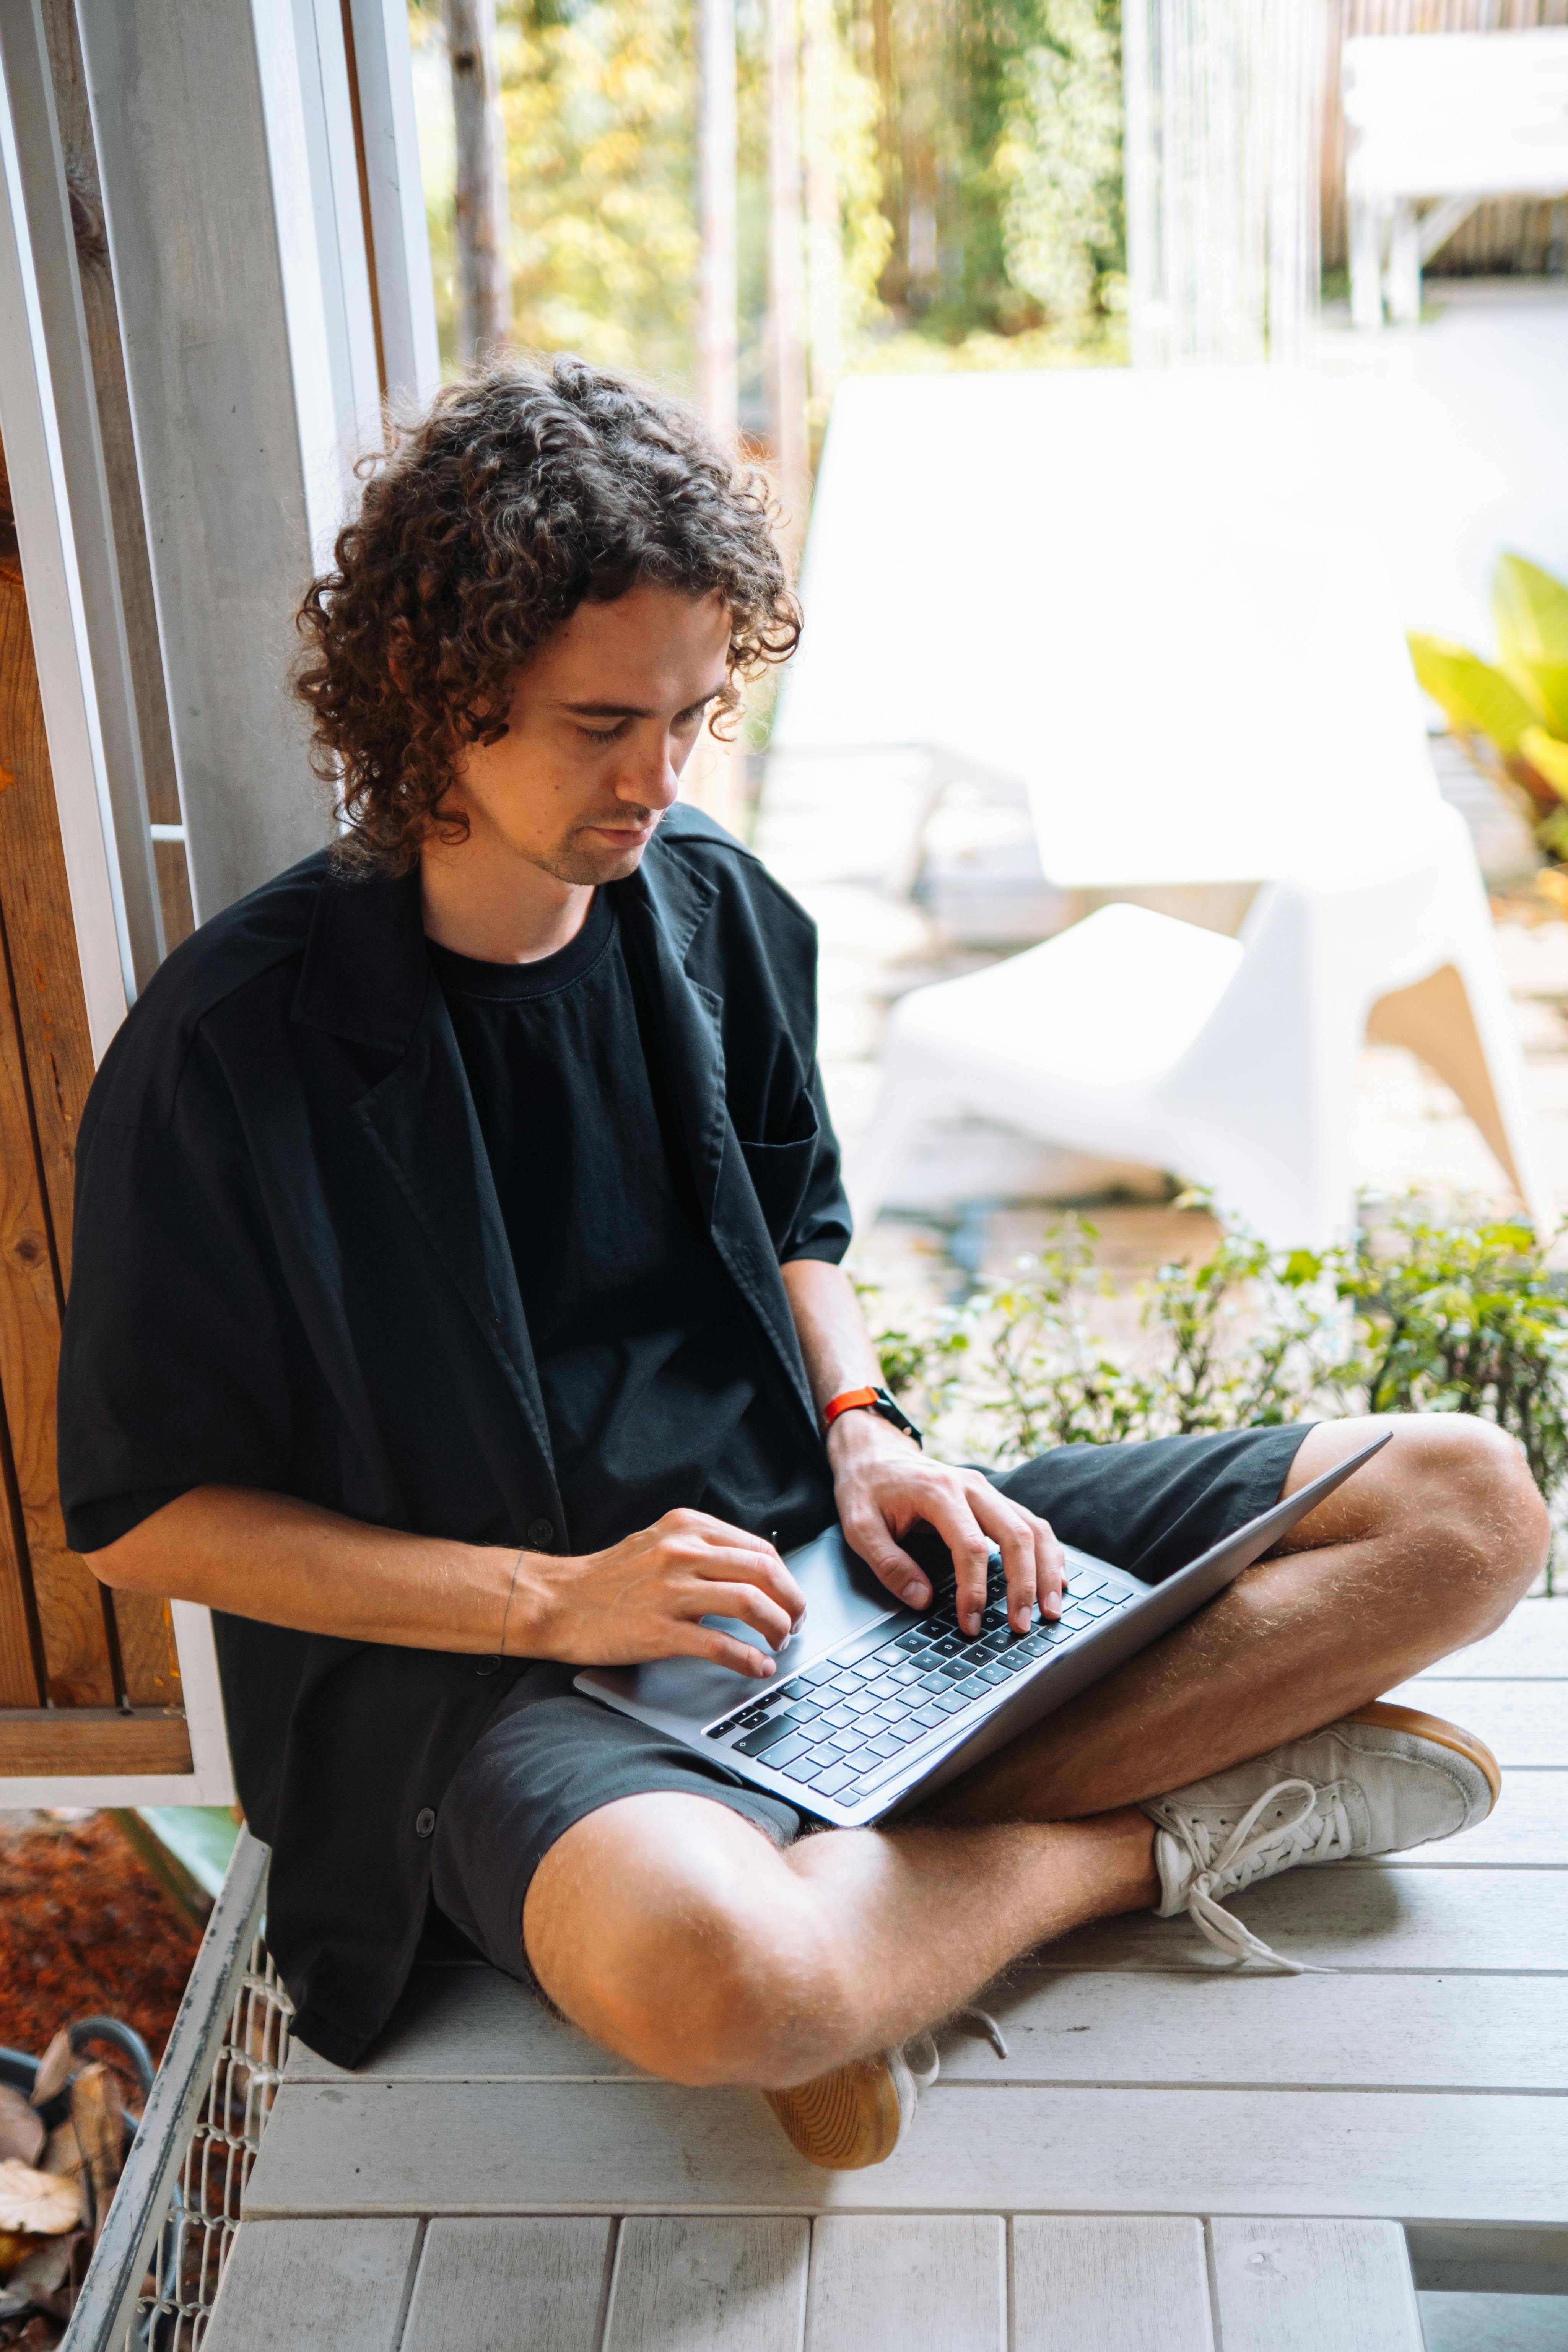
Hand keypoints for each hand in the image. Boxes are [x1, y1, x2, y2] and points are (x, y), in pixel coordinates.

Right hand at [515, 1508, 805, 1680]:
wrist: (558, 1602)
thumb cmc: (608, 1578)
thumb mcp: (658, 1543)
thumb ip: (702, 1550)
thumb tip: (753, 1573)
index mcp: (686, 1528)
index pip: (758, 1548)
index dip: (785, 1578)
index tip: (791, 1597)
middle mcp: (682, 1552)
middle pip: (763, 1572)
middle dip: (791, 1601)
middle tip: (796, 1622)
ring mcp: (670, 1591)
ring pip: (749, 1603)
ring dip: (776, 1627)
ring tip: (779, 1643)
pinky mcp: (659, 1630)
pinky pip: (719, 1644)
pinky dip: (747, 1659)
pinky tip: (757, 1667)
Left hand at [827, 1409, 1066, 1637]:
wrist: (874, 1451)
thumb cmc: (866, 1488)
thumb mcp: (859, 1526)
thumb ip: (889, 1564)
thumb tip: (922, 1600)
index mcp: (938, 1491)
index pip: (970, 1546)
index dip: (974, 1590)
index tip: (971, 1624)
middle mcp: (971, 1486)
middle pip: (1016, 1534)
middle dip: (1024, 1584)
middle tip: (1022, 1625)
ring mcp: (986, 1490)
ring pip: (1032, 1527)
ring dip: (1046, 1570)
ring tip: (1051, 1610)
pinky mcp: (993, 1498)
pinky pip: (1031, 1523)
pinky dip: (1048, 1552)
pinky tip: (1055, 1579)